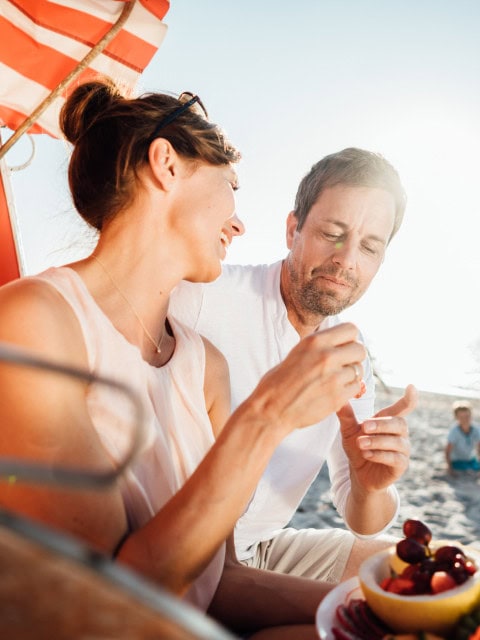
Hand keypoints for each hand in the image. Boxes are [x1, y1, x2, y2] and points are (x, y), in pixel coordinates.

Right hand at [250, 322, 366, 434]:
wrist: (271, 409)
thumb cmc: (279, 381)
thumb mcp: (298, 352)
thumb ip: (320, 347)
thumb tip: (341, 344)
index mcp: (315, 341)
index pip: (351, 330)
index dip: (350, 339)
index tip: (343, 347)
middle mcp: (326, 356)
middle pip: (360, 349)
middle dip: (354, 357)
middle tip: (343, 365)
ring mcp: (333, 377)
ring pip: (358, 370)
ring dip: (350, 375)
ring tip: (334, 380)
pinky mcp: (337, 397)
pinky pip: (355, 388)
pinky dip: (348, 390)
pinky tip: (334, 391)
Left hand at [337, 384, 416, 491]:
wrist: (359, 474)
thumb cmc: (357, 448)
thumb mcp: (349, 431)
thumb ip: (346, 415)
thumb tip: (340, 398)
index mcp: (389, 421)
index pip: (404, 407)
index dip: (409, 398)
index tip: (411, 387)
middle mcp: (400, 434)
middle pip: (399, 423)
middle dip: (382, 424)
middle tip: (364, 426)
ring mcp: (403, 450)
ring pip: (397, 442)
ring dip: (377, 441)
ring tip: (360, 444)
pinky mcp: (401, 466)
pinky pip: (395, 458)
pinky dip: (380, 455)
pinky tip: (367, 454)